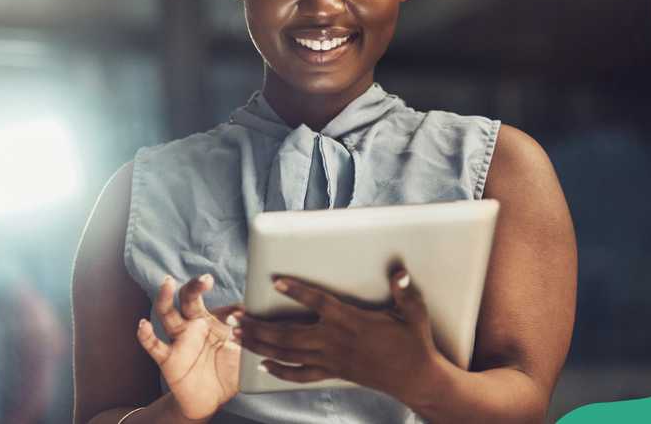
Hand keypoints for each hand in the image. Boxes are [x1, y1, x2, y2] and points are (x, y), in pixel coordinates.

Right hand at [136, 273, 242, 420]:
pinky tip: (143, 325)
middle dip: (194, 287)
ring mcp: (179, 340)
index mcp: (212, 322)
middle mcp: (193, 326)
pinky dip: (146, 335)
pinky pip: (154, 345)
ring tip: (167, 282)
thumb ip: (247, 336)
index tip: (243, 311)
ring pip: (168, 314)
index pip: (219, 307)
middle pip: (188, 299)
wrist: (210, 400)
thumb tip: (252, 316)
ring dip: (165, 297)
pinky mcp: (167, 358)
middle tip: (205, 279)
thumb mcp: (242, 353)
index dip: (231, 309)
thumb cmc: (227, 372)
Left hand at [236, 263, 447, 402]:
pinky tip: (261, 365)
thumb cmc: (414, 342)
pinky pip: (301, 374)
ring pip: (287, 353)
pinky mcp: (333, 372)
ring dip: (259, 344)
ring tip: (236, 335)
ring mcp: (331, 359)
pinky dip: (279, 371)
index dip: (297, 292)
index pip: (319, 303)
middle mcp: (335, 341)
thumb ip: (404, 291)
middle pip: (288, 333)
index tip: (276, 281)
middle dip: (258, 326)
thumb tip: (399, 271)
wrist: (416, 379)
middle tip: (234, 317)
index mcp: (352, 321)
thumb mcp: (414, 313)